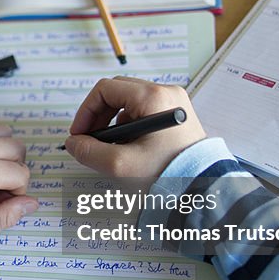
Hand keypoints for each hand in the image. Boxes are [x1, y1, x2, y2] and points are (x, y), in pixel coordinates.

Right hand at [64, 77, 205, 177]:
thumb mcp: (121, 164)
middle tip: (91, 141)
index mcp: (153, 97)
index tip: (79, 135)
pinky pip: (144, 113)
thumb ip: (89, 151)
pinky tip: (132, 149)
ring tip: (113, 149)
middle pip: (117, 93)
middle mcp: (165, 93)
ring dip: (114, 124)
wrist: (205, 189)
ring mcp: (174, 104)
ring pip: (130, 104)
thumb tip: (73, 143)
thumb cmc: (167, 174)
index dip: (86, 111)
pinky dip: (131, 128)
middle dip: (99, 117)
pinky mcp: (177, 117)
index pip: (105, 89)